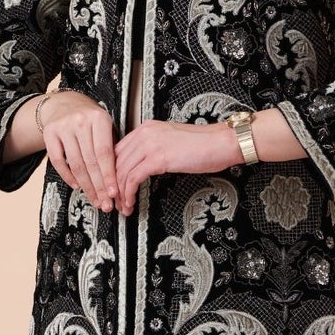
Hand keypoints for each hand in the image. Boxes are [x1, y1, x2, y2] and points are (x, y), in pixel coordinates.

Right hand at [38, 91, 120, 213]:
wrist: (65, 104)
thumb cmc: (90, 120)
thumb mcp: (105, 127)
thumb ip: (112, 148)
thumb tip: (121, 179)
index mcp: (99, 118)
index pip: (105, 153)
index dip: (109, 175)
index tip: (114, 193)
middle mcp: (81, 121)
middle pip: (90, 161)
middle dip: (99, 186)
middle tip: (105, 202)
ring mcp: (63, 126)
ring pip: (76, 164)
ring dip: (86, 186)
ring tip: (94, 199)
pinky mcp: (50, 133)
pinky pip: (58, 161)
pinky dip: (67, 176)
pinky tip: (77, 186)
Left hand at [114, 119, 240, 213]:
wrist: (221, 143)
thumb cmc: (203, 145)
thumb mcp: (170, 142)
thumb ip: (153, 150)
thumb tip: (142, 166)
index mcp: (146, 128)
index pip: (118, 150)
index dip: (113, 171)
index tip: (114, 186)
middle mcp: (145, 133)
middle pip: (116, 162)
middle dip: (113, 185)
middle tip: (115, 201)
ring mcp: (150, 144)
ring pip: (122, 171)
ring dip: (120, 193)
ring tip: (124, 206)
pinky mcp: (157, 158)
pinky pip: (133, 178)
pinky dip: (129, 193)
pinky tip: (131, 202)